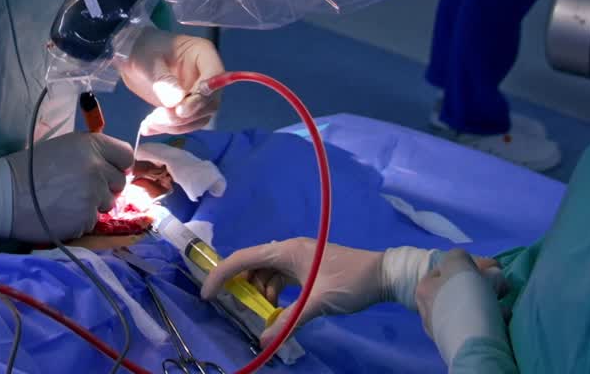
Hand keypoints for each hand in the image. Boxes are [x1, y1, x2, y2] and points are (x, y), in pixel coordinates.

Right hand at [4, 132, 133, 241]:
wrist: (6, 193)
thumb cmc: (30, 166)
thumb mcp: (63, 147)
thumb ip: (89, 154)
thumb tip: (108, 167)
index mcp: (92, 145)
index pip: (126, 155)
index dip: (118, 164)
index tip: (108, 170)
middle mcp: (98, 168)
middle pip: (120, 181)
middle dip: (106, 186)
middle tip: (82, 187)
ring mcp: (94, 195)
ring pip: (108, 203)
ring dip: (93, 204)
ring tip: (68, 200)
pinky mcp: (86, 219)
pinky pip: (93, 220)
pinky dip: (81, 219)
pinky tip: (62, 213)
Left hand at [121, 27, 224, 134]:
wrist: (131, 56)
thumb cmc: (142, 49)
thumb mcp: (149, 61)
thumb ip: (163, 80)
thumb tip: (178, 101)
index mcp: (202, 54)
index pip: (215, 76)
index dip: (203, 96)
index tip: (181, 110)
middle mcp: (205, 74)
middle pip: (209, 102)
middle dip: (185, 115)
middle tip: (160, 117)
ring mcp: (198, 92)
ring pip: (199, 117)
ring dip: (176, 125)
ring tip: (150, 122)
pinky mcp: (188, 106)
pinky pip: (186, 122)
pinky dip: (169, 128)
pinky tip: (148, 127)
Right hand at [202, 238, 384, 346]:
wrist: (382, 275)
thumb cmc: (348, 282)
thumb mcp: (318, 303)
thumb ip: (289, 321)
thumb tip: (264, 339)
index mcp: (284, 250)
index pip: (243, 258)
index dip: (221, 275)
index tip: (207, 294)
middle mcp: (286, 249)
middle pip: (252, 264)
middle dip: (239, 284)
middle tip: (230, 306)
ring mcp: (297, 258)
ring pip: (266, 272)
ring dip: (259, 291)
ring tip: (260, 313)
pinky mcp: (307, 267)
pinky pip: (280, 278)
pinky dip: (274, 293)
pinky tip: (278, 309)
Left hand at [414, 249, 511, 365]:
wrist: (476, 347)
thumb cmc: (463, 299)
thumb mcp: (458, 263)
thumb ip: (458, 256)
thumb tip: (467, 263)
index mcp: (424, 290)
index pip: (445, 269)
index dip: (469, 265)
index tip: (491, 268)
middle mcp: (431, 310)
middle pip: (459, 289)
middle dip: (482, 284)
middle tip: (501, 285)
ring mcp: (447, 330)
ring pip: (472, 308)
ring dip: (490, 301)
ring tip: (504, 304)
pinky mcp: (465, 346)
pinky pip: (481, 325)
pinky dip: (493, 318)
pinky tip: (504, 318)